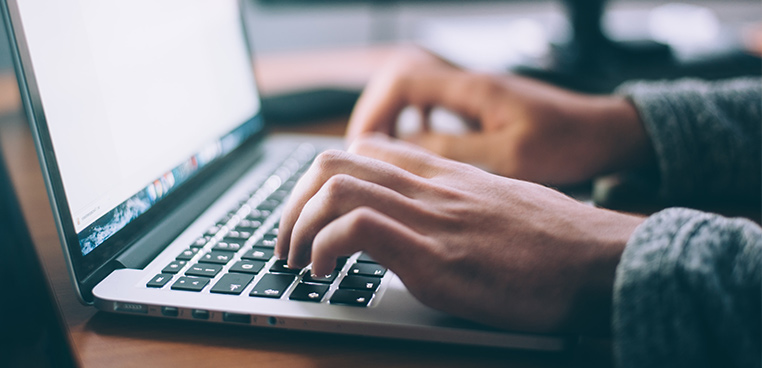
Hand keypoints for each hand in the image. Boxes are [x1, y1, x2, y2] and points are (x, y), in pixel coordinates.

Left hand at [276, 134, 644, 333]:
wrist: (603, 261)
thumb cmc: (558, 242)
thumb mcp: (501, 205)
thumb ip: (458, 203)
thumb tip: (429, 221)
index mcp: (445, 175)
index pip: (365, 149)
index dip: (323, 178)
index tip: (313, 213)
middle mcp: (431, 187)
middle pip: (334, 162)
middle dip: (294, 202)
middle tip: (288, 240)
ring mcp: (431, 218)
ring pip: (335, 187)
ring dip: (298, 225)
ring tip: (297, 260)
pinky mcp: (435, 257)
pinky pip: (357, 229)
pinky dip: (324, 248)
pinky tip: (325, 273)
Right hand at [346, 47, 653, 185]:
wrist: (606, 133)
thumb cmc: (567, 144)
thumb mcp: (508, 157)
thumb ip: (453, 151)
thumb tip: (401, 150)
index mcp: (472, 89)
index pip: (403, 80)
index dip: (374, 111)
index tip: (362, 146)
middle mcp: (469, 83)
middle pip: (400, 81)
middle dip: (376, 114)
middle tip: (364, 153)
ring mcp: (475, 93)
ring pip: (415, 93)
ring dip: (394, 119)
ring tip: (382, 154)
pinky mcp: (482, 107)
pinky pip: (434, 106)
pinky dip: (416, 124)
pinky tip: (418, 149)